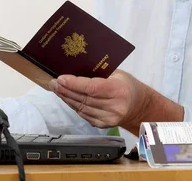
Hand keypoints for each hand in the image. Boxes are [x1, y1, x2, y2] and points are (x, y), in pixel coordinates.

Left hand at [50, 70, 181, 134]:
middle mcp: (114, 107)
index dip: (74, 84)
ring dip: (66, 98)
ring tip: (56, 89)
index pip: (92, 88)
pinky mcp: (103, 125)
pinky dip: (73, 105)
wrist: (139, 106)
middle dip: (66, 90)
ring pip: (81, 108)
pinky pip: (83, 114)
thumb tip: (75, 66)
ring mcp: (108, 118)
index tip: (61, 78)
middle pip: (84, 98)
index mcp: (119, 90)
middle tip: (53, 82)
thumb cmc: (127, 85)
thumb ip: (99, 72)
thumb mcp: (117, 74)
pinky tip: (66, 98)